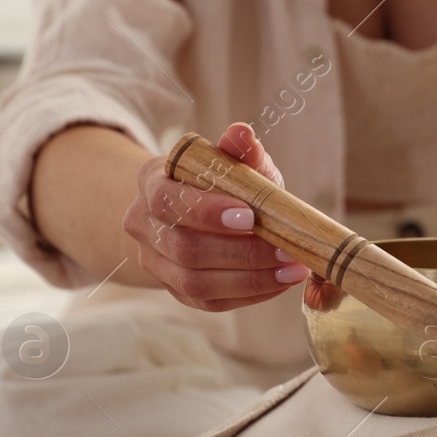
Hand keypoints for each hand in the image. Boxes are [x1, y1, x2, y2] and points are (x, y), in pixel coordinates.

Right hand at [122, 122, 309, 311]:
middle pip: (184, 248)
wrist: (192, 211)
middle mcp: (143, 225)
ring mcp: (155, 261)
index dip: (206, 212)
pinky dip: (249, 294)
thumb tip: (242, 134)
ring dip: (250, 279)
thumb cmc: (219, 182)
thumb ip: (238, 150)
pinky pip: (208, 302)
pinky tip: (280, 282)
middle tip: (287, 249)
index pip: (168, 201)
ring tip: (292, 269)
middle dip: (241, 253)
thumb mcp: (231, 161)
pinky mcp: (174, 290)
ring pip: (195, 282)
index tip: (250, 217)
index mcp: (152, 182)